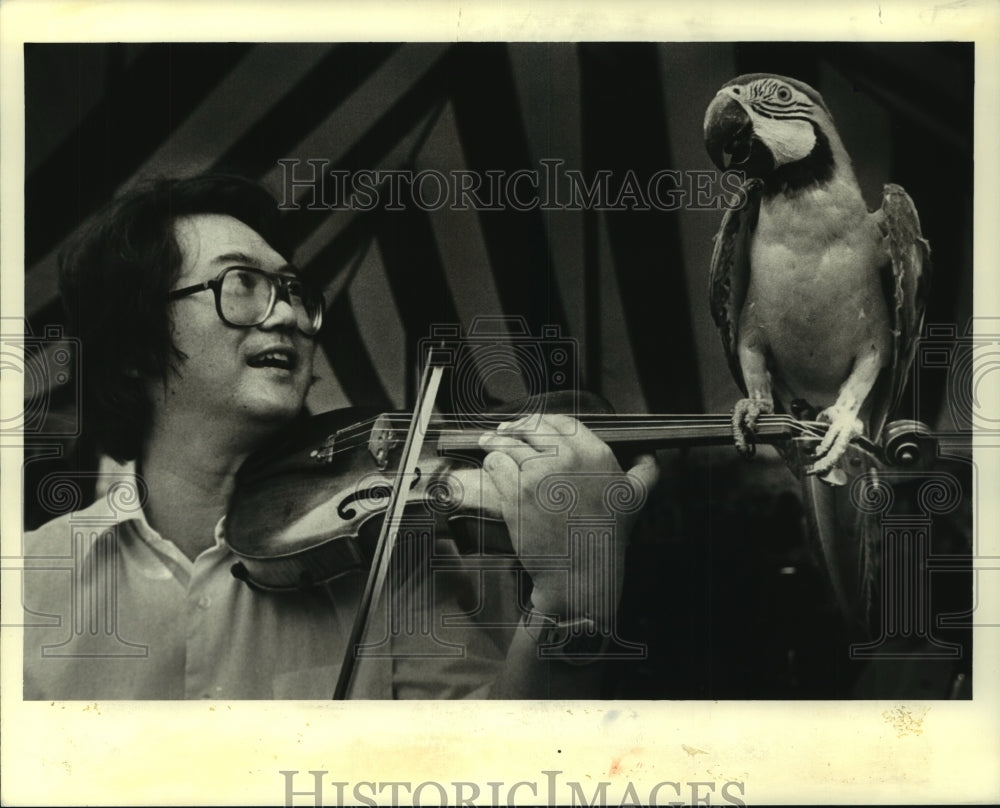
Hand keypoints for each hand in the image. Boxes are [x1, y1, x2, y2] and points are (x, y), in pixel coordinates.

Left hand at [478, 413, 658, 626]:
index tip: (531, 424)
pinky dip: (491, 462)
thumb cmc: (606, 537)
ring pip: (508, 442)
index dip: (542, 419)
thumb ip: (644, 472)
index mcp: (596, 455)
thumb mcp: (635, 500)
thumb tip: (649, 456)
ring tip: (489, 441)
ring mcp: (540, 475)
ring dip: (496, 441)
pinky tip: (493, 465)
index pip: (562, 421)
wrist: (581, 572)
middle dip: (514, 426)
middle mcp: (568, 459)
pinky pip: (495, 464)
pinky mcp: (516, 493)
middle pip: (532, 427)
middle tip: (503, 430)